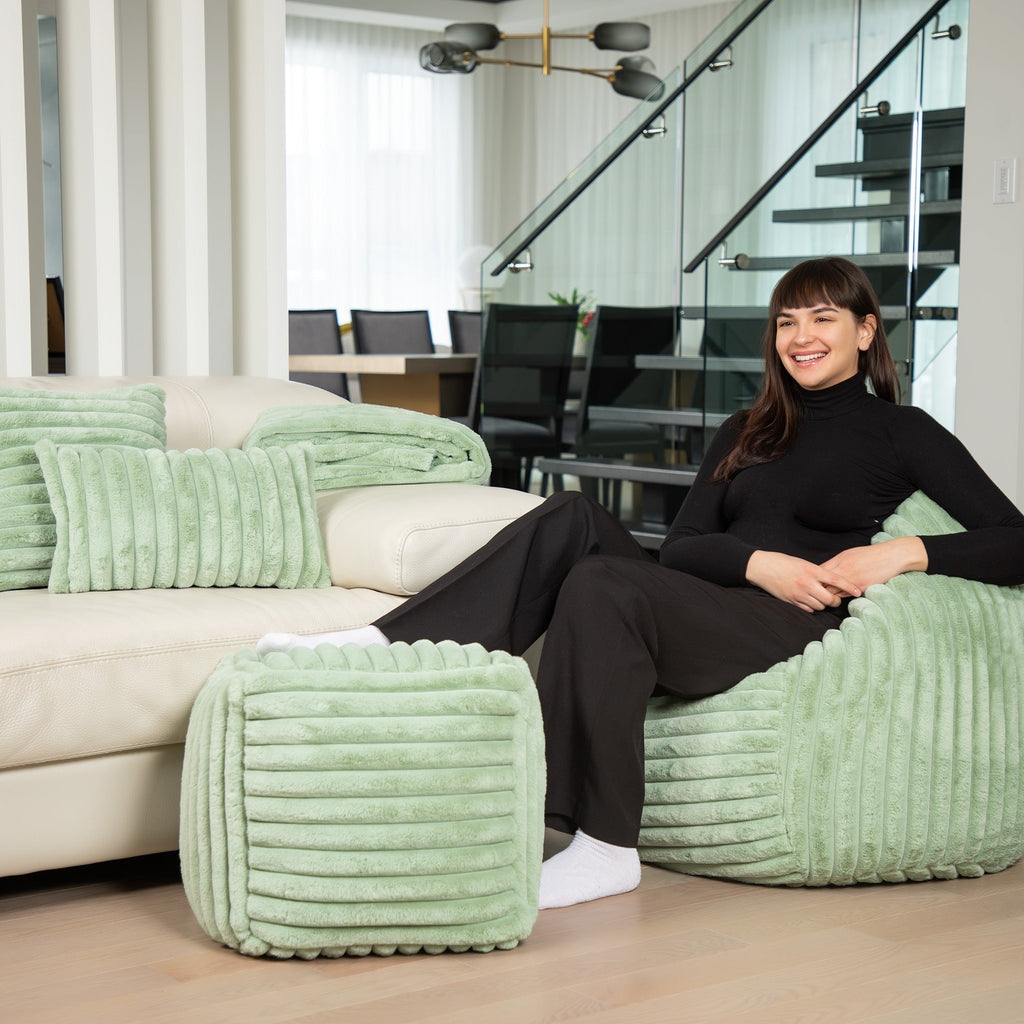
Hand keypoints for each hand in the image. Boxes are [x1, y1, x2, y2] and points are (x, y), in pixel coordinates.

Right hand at [746, 550, 861, 612]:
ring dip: (822, 604)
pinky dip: (812, 607)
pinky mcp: (791, 601)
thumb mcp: (802, 563)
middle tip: (834, 598)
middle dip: (834, 600)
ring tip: (820, 598)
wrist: (761, 567)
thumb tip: (830, 581)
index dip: (850, 586)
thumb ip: (816, 572)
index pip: (836, 579)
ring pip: (820, 606)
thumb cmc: (782, 562)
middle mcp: (807, 583)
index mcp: (811, 570)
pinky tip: (809, 601)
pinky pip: (808, 610)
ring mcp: (799, 594)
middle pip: (829, 599)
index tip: (859, 591)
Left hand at [820, 537, 927, 591]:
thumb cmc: (871, 554)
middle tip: (813, 594)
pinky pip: (845, 596)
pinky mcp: (861, 587)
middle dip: (817, 589)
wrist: (892, 556)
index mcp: (840, 559)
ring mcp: (852, 579)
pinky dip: (840, 598)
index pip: (819, 571)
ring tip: (822, 599)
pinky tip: (837, 600)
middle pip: (823, 583)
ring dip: (828, 596)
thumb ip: (838, 563)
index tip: (811, 582)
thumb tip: (826, 570)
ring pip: (833, 592)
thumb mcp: (850, 554)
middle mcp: (843, 569)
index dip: (814, 578)